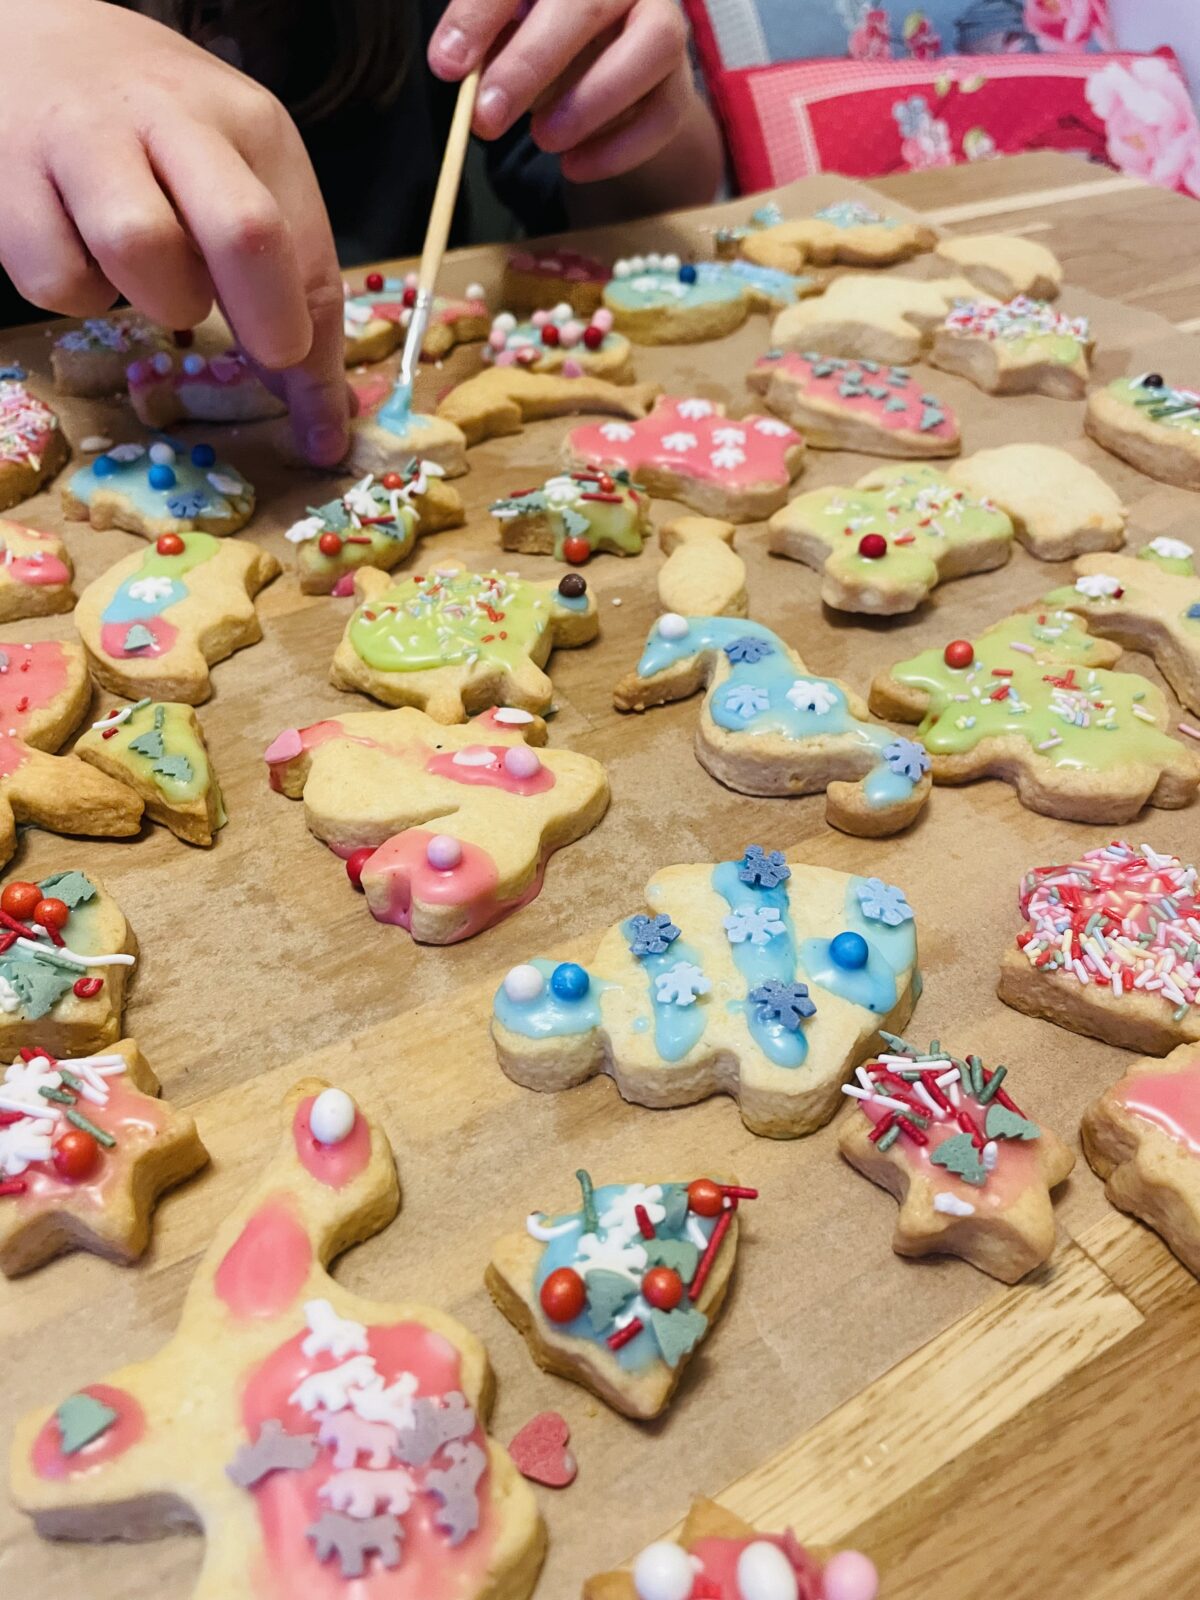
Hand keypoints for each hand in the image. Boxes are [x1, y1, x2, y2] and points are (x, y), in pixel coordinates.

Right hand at [0, 0, 347, 464]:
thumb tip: (319, 409)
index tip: (324, 434)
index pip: (309, 257)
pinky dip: (75, 292)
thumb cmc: (153, 130)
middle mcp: (172, 120)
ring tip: (152, 279)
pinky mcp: (7, 174)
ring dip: (158, 298)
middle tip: (265, 357)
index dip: (321, 363)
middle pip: (245, 235)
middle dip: (267, 323)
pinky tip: (82, 254)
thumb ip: (283, 274)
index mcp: (250, 125)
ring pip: (141, 250)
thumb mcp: (236, 169)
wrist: (32, 42)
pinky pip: (55, 276)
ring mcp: (84, 140)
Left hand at [429, 0, 696, 182]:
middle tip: (486, 116)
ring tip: (541, 139)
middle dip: (531, 62)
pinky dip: (618, 148)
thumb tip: (450, 63)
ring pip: (651, 49)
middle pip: (588, 3)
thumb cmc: (544, 35)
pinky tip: (574, 166)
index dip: (481, 14)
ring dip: (590, 101)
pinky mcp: (680, 82)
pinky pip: (664, 113)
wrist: (609, 63)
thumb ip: (481, 35)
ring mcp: (663, 23)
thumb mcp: (505, 27)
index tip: (445, 64)